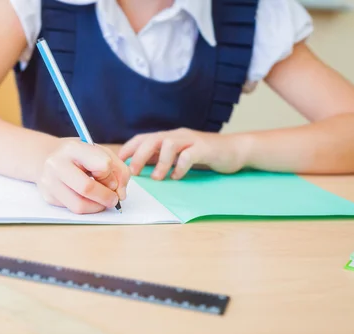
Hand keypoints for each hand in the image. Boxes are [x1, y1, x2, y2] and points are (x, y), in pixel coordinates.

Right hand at [37, 139, 130, 213]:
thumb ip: (118, 170)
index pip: (102, 165)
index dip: (110, 174)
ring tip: (102, 201)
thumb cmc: (79, 155)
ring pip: (79, 205)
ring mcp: (49, 182)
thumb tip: (121, 195)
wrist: (46, 158)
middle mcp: (57, 164)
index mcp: (73, 148)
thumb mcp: (101, 152)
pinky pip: (73, 210)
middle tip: (114, 199)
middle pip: (87, 188)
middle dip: (106, 197)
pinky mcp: (48, 197)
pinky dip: (87, 208)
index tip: (109, 176)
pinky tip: (88, 199)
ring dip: (97, 207)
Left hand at [118, 128, 247, 179]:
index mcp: (169, 137)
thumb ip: (161, 158)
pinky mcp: (205, 148)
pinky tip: (177, 177)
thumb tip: (138, 166)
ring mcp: (192, 140)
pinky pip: (189, 155)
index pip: (144, 138)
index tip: (119, 160)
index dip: (130, 147)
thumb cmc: (204, 154)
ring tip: (158, 178)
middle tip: (133, 172)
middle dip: (140, 155)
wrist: (235, 150)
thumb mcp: (178, 155)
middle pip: (153, 139)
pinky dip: (181, 166)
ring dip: (160, 162)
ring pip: (169, 144)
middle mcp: (178, 135)